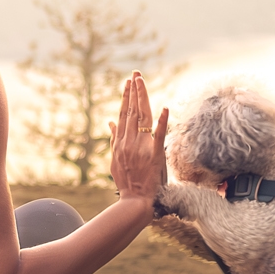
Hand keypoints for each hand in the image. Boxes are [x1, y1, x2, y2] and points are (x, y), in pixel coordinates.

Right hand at [107, 71, 168, 200]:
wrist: (135, 199)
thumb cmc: (127, 180)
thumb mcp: (115, 158)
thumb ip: (113, 139)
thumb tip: (110, 122)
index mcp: (120, 141)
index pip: (123, 114)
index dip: (126, 97)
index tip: (128, 83)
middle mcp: (129, 141)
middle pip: (131, 111)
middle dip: (134, 91)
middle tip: (136, 75)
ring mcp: (141, 147)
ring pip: (141, 118)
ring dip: (142, 98)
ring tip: (142, 83)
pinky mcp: (155, 155)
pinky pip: (159, 135)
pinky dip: (162, 122)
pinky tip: (164, 108)